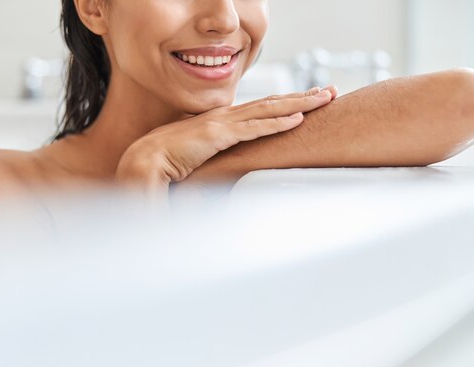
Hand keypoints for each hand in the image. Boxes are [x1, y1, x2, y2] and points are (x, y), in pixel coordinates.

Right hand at [115, 86, 336, 207]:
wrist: (144, 161)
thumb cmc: (168, 162)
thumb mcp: (200, 156)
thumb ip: (217, 157)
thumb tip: (229, 168)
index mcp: (221, 121)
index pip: (260, 109)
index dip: (286, 104)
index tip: (308, 102)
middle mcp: (224, 116)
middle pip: (271, 103)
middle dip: (302, 96)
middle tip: (328, 91)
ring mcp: (221, 123)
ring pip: (268, 110)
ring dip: (298, 103)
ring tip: (322, 99)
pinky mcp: (218, 135)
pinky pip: (254, 128)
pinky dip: (277, 123)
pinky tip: (298, 118)